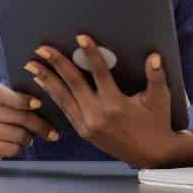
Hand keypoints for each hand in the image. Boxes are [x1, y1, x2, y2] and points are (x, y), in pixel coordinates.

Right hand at [0, 83, 59, 165]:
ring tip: (28, 138)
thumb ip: (23, 100)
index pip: (2, 94)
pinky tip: (16, 146)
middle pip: (17, 116)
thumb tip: (49, 105)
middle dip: (39, 125)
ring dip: (28, 139)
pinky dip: (18, 149)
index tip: (39, 104)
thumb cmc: (0, 118)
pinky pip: (11, 149)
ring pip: (17, 135)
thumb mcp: (8, 104)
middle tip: (53, 133)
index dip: (21, 99)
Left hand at [26, 34, 192, 167]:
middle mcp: (98, 116)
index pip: (100, 74)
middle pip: (73, 84)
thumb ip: (156, 77)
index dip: (90, 54)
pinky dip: (53, 96)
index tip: (80, 37)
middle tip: (41, 49)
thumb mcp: (160, 99)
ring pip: (63, 98)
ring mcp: (87, 125)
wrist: (151, 155)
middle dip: (56, 65)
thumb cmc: (157, 123)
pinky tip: (43, 84)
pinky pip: (65, 110)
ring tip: (32, 66)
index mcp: (116, 105)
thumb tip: (154, 56)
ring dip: (47, 80)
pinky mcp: (83, 132)